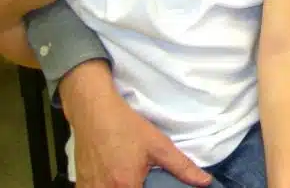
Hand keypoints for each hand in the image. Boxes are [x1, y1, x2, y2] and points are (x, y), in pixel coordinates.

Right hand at [61, 61, 211, 187]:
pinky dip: (109, 187)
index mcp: (125, 186)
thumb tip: (205, 182)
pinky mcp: (81, 185)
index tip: (154, 185)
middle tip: (144, 180)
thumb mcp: (159, 145)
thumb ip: (182, 166)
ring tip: (133, 178)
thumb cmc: (126, 127)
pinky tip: (116, 178)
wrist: (93, 112)